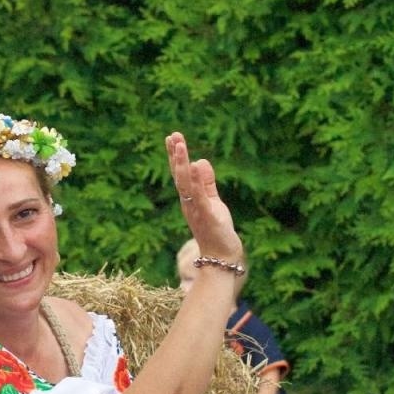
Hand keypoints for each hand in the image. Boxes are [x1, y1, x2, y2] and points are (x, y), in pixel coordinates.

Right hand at [166, 132, 243, 274]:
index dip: (175, 156)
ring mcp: (196, 210)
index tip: (172, 137)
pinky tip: (196, 167)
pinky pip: (200, 198)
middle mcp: (188, 204)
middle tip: (174, 136)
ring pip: (186, 185)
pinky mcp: (208, 218)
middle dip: (176, 156)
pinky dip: (197, 183)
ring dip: (182, 165)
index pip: (180, 174)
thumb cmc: (217, 231)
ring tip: (180, 146)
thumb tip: (200, 161)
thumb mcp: (213, 202)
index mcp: (189, 199)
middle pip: (179, 176)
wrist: (222, 258)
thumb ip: (207, 183)